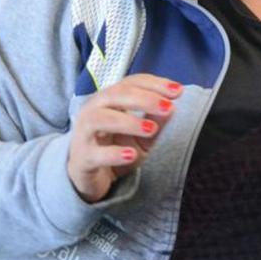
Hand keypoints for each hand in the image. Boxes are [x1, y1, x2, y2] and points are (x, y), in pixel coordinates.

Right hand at [67, 75, 182, 202]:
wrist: (87, 176)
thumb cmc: (114, 148)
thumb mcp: (142, 136)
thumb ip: (156, 123)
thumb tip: (172, 107)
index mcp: (108, 100)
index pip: (131, 83)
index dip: (154, 84)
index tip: (177, 90)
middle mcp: (94, 111)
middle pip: (115, 95)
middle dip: (144, 99)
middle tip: (167, 107)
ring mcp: (85, 134)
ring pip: (101, 119)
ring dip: (128, 122)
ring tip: (151, 129)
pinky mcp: (83, 158)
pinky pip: (96, 153)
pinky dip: (114, 154)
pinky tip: (131, 155)